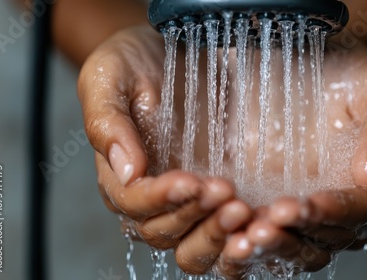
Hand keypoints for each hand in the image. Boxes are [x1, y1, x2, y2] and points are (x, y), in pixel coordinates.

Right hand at [77, 25, 251, 273]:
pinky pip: (221, 225)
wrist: (170, 50)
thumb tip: (127, 171)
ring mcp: (182, 198)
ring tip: (244, 210)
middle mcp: (148, 195)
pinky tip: (258, 218)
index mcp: (117, 174)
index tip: (191, 181)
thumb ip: (108, 123)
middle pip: (162, 229)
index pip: (133, 201)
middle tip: (226, 193)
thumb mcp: (110, 77)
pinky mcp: (212, 193)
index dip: (160, 198)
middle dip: (194, 215)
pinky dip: (236, 229)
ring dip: (217, 230)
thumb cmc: (133, 61)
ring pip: (191, 238)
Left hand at [219, 40, 366, 275]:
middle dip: (289, 239)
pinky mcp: (265, 214)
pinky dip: (237, 246)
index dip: (329, 214)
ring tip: (238, 236)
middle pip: (319, 244)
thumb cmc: (347, 73)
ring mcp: (300, 220)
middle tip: (260, 226)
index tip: (298, 205)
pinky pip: (254, 245)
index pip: (358, 214)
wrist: (306, 63)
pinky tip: (222, 232)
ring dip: (262, 251)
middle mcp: (339, 215)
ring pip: (286, 254)